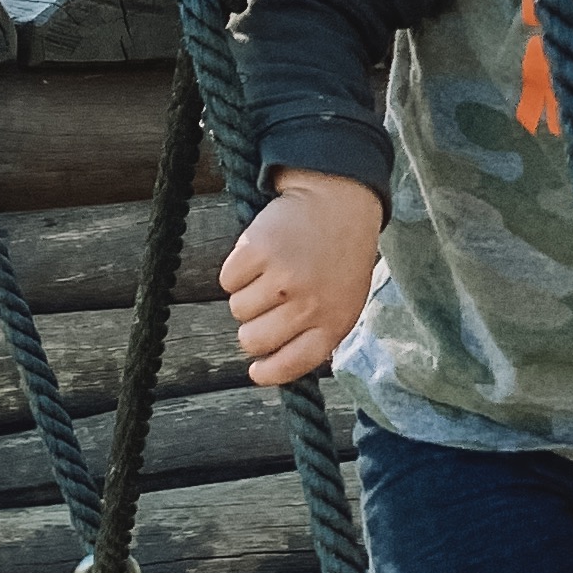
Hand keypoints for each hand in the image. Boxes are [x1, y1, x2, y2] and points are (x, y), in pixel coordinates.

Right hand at [221, 171, 387, 388]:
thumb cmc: (339, 256)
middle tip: (269, 303)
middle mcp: (309, 304)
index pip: (292, 364)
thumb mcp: (344, 300)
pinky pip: (227, 281)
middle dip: (253, 327)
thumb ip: (316, 333)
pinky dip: (237, 270)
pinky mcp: (258, 251)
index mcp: (335, 321)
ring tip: (273, 271)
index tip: (256, 371)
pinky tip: (262, 255)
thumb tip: (272, 365)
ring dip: (247, 294)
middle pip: (253, 340)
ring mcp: (283, 278)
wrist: (338, 200)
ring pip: (238, 310)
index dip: (269, 372)